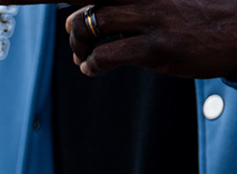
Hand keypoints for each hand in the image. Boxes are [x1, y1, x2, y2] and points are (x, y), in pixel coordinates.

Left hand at [65, 0, 236, 77]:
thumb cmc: (204, 18)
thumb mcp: (170, 1)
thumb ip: (139, 4)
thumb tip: (104, 12)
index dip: (79, 1)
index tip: (67, 11)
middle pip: (90, 4)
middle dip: (76, 26)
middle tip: (80, 42)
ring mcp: (152, 20)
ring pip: (91, 25)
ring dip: (79, 45)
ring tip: (85, 56)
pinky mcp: (156, 48)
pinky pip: (105, 55)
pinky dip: (91, 64)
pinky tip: (93, 68)